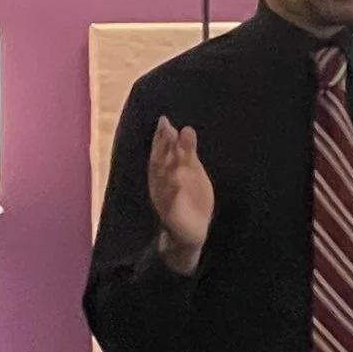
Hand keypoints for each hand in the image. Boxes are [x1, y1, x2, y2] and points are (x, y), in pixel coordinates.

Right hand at [146, 115, 212, 271]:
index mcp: (165, 171)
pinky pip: (170, 201)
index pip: (161, 151)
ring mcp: (163, 197)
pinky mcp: (170, 212)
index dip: (161, 136)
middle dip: (163, 145)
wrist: (193, 230)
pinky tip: (176, 179)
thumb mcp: (192, 172)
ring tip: (170, 147)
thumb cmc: (191, 197)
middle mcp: (160, 182)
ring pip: (162, 178)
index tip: (164, 120)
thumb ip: (188, 153)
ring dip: (166, 162)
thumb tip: (185, 128)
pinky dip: (172, 190)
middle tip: (167, 128)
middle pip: (159, 161)